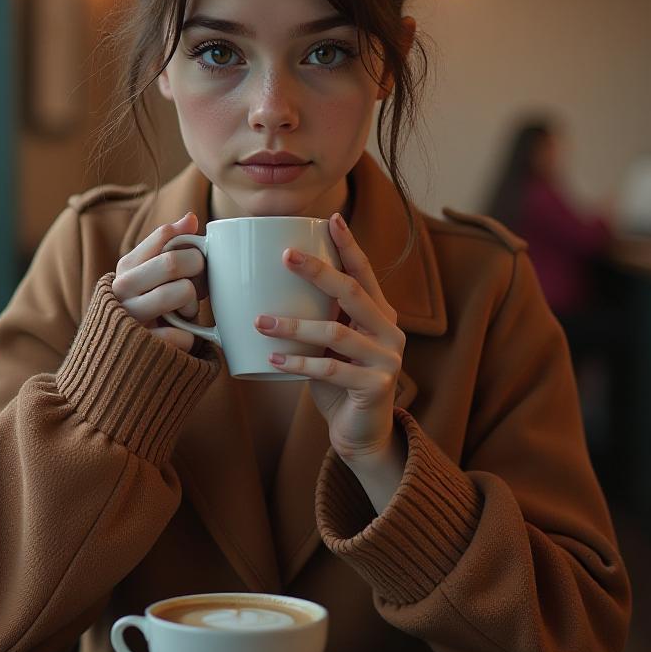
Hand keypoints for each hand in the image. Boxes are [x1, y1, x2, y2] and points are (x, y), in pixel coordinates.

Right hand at [111, 212, 208, 352]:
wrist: (123, 359)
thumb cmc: (150, 307)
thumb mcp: (154, 275)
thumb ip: (170, 246)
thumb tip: (191, 218)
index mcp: (127, 265)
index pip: (164, 236)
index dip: (190, 245)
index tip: (195, 257)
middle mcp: (122, 287)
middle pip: (173, 261)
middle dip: (197, 270)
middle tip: (197, 285)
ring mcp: (130, 316)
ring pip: (182, 292)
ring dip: (193, 305)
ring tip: (185, 313)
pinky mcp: (143, 346)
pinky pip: (183, 333)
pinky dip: (191, 337)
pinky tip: (181, 337)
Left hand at [253, 212, 404, 459]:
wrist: (361, 433)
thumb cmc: (340, 381)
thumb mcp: (332, 344)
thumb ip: (321, 316)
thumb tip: (271, 283)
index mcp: (380, 314)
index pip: (364, 272)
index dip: (348, 245)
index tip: (330, 218)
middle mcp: (390, 330)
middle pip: (352, 292)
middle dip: (318, 270)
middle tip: (284, 256)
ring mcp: (387, 358)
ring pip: (336, 331)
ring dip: (294, 325)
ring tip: (260, 321)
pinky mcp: (376, 385)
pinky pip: (331, 369)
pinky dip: (298, 363)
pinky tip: (272, 358)